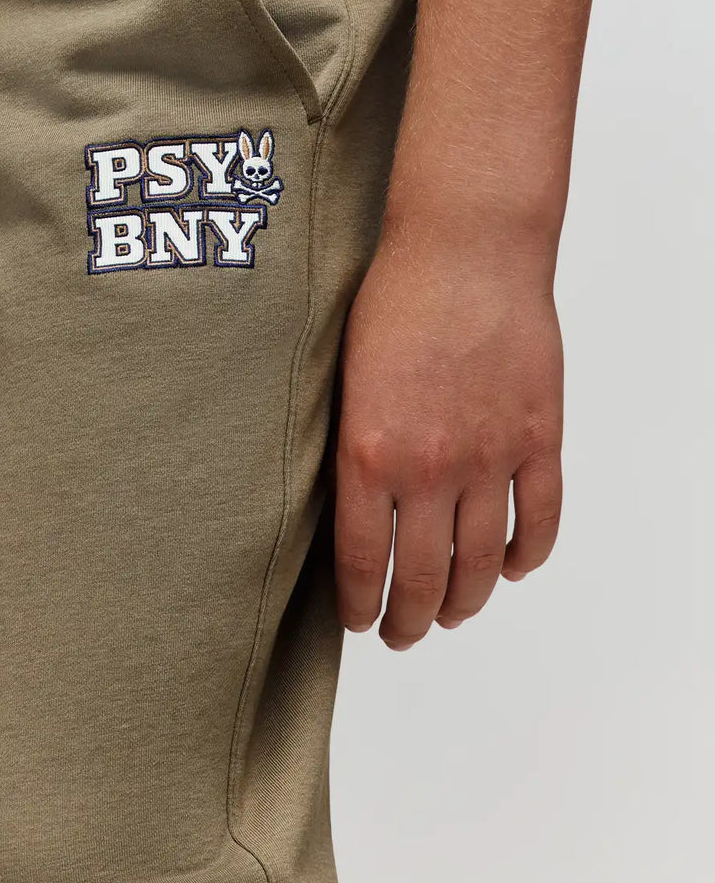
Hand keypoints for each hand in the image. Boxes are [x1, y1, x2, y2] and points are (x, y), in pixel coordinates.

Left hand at [334, 227, 562, 648]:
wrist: (464, 248)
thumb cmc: (393, 298)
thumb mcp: (342, 378)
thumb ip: (348, 447)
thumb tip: (346, 509)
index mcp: (368, 454)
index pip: (362, 563)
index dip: (360, 606)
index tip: (358, 624)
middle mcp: (430, 467)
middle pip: (421, 577)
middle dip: (407, 620)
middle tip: (401, 634)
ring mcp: (491, 456)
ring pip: (482, 563)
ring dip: (465, 601)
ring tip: (450, 613)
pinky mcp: (539, 437)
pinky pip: (541, 519)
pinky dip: (529, 555)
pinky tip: (513, 567)